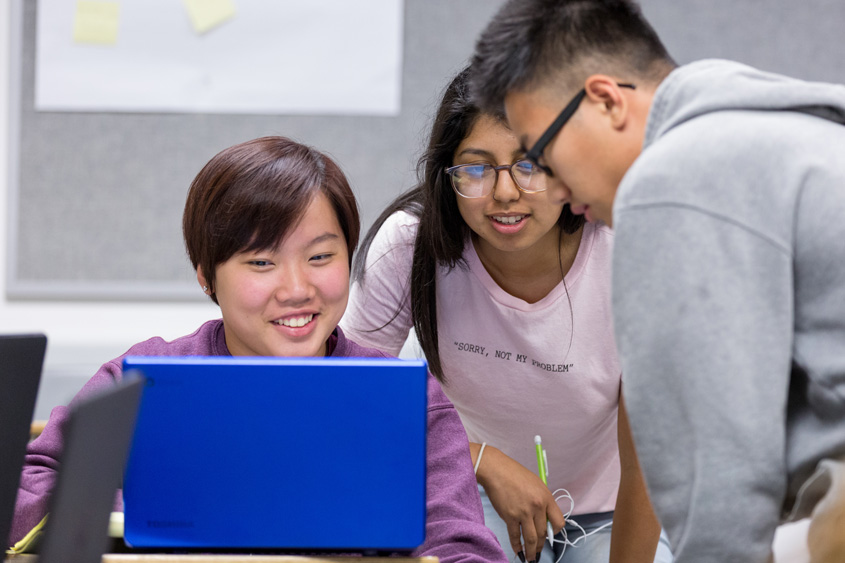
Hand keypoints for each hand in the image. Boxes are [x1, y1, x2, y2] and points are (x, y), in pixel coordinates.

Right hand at [475, 445, 565, 560]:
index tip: (550, 535)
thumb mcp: (536, 484)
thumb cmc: (514, 474)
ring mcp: (524, 513)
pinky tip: (517, 550)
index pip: (558, 522)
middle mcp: (537, 507)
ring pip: (531, 539)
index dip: (555, 531)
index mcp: (546, 497)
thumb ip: (541, 501)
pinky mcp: (510, 516)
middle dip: (540, 546)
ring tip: (530, 558)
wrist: (496, 470)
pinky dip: (516, 545)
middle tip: (538, 552)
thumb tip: (543, 518)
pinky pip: (515, 536)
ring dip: (531, 552)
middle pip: (543, 533)